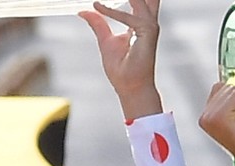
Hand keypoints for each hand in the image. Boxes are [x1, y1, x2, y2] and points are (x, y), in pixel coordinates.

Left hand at [80, 0, 163, 120]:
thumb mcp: (105, 41)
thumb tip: (84, 11)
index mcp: (141, 21)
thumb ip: (98, 24)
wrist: (130, 88)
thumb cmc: (121, 69)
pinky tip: (97, 6)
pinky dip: (112, 12)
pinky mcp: (148, 34)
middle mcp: (148, 21)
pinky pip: (129, 18)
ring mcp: (150, 26)